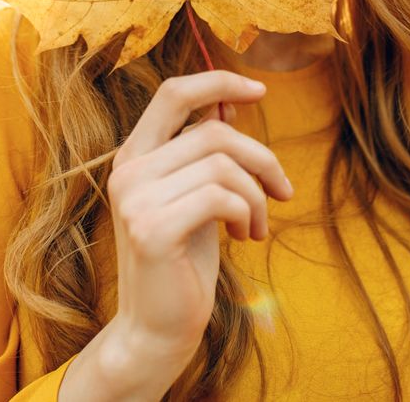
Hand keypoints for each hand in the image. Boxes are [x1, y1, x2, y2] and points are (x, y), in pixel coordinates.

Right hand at [105, 70, 294, 371]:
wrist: (156, 329)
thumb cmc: (181, 262)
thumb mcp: (196, 197)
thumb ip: (203, 153)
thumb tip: (231, 103)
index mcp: (134, 156)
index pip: (173, 93)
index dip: (218, 81)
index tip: (259, 90)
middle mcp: (128, 170)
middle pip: (214, 131)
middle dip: (261, 159)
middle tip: (282, 192)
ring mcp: (134, 198)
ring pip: (222, 165)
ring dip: (256, 196)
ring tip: (257, 226)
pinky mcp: (151, 228)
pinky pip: (220, 197)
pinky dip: (247, 213)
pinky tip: (243, 237)